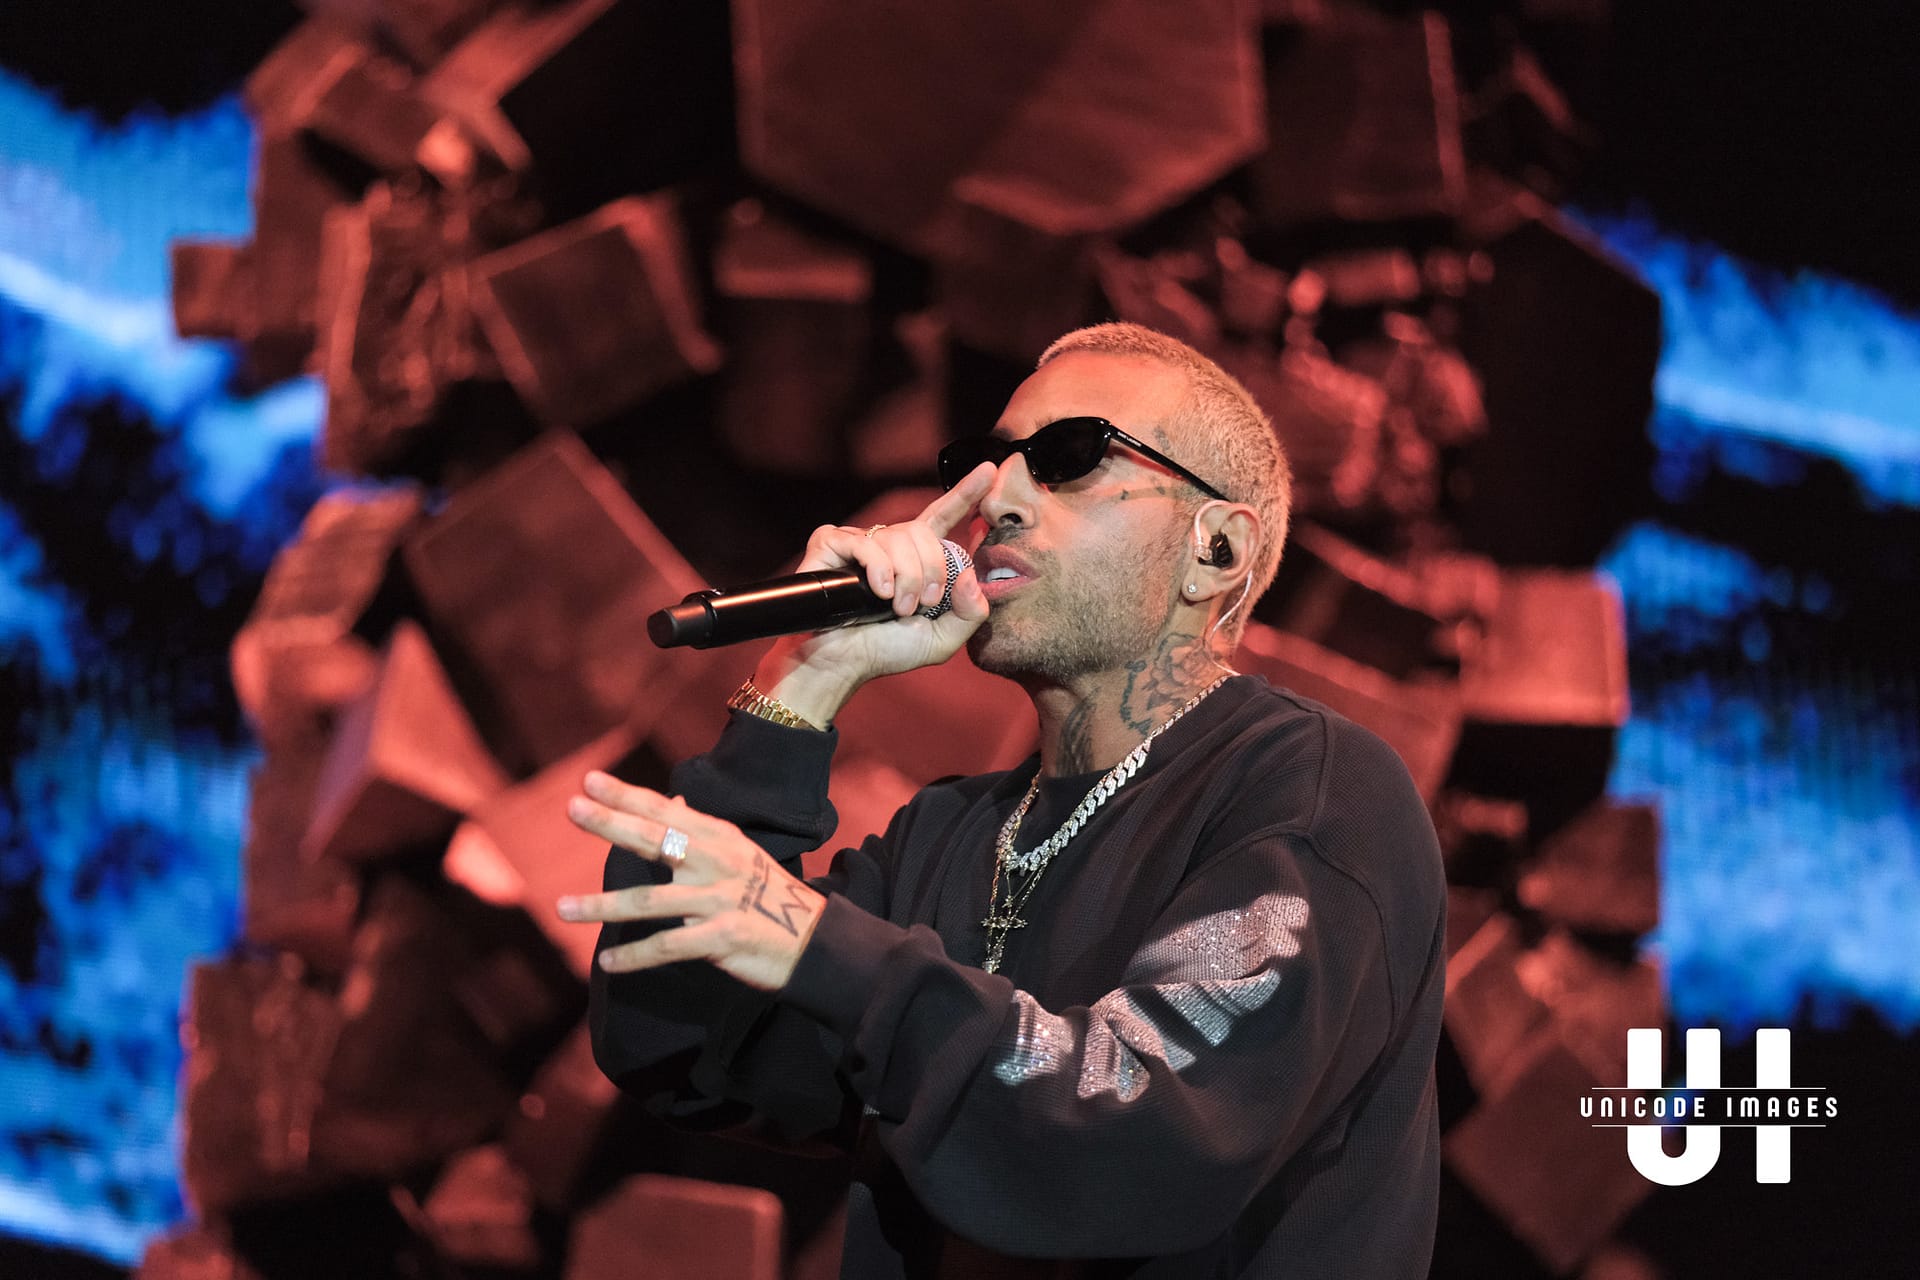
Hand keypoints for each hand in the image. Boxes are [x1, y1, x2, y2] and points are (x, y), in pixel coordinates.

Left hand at [556, 771, 826, 990]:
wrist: (814, 940)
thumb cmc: (768, 894)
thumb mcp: (738, 853)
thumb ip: (699, 829)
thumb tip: (670, 798)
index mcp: (719, 838)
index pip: (666, 811)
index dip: (627, 795)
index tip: (589, 781)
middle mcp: (717, 862)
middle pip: (656, 840)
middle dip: (612, 823)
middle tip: (572, 808)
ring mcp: (719, 900)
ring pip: (650, 901)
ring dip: (602, 906)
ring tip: (561, 908)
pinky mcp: (722, 937)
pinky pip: (668, 947)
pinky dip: (634, 956)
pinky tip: (605, 963)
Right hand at [755, 462, 998, 725]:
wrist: (842, 663)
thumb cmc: (887, 651)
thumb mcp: (943, 639)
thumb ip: (971, 612)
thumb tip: (971, 575)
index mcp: (916, 557)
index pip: (945, 516)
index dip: (967, 492)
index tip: (991, 469)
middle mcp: (889, 543)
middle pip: (924, 531)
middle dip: (930, 570)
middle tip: (922, 604)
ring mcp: (859, 541)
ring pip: (896, 537)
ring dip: (905, 577)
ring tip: (894, 607)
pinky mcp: (831, 543)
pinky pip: (864, 543)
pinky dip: (877, 569)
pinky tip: (876, 591)